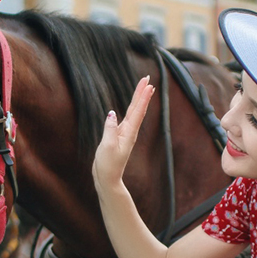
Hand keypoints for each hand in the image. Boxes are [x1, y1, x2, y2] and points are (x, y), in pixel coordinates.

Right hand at [92, 76, 154, 190]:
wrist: (108, 179)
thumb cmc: (108, 165)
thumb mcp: (107, 147)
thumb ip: (110, 129)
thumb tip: (111, 113)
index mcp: (128, 133)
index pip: (138, 111)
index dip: (142, 96)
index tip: (148, 84)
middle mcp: (129, 132)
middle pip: (137, 108)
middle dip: (142, 93)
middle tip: (147, 78)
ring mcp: (124, 134)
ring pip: (133, 112)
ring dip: (138, 99)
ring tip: (143, 88)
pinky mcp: (118, 137)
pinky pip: (126, 118)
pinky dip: (130, 109)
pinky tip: (131, 106)